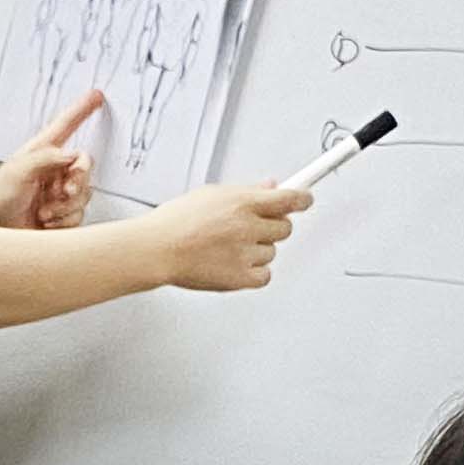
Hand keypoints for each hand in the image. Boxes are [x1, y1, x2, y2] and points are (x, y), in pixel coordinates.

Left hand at [0, 89, 103, 228]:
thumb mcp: (16, 172)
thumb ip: (45, 159)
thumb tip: (72, 154)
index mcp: (41, 153)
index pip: (65, 126)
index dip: (80, 111)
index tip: (95, 97)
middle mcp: (53, 170)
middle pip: (84, 164)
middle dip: (78, 179)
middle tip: (65, 190)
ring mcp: (59, 193)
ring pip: (84, 193)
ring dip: (65, 205)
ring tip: (44, 211)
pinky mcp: (63, 214)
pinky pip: (80, 214)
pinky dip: (65, 220)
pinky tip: (48, 222)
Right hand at [149, 178, 308, 292]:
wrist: (157, 250)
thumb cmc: (175, 222)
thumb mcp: (211, 194)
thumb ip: (245, 191)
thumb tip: (269, 186)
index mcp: (242, 203)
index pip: (288, 199)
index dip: (302, 199)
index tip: (306, 199)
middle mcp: (248, 227)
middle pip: (284, 228)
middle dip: (272, 227)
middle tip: (252, 229)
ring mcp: (245, 254)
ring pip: (272, 252)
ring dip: (258, 250)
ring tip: (230, 248)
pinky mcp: (240, 278)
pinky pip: (264, 276)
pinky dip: (255, 272)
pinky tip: (237, 264)